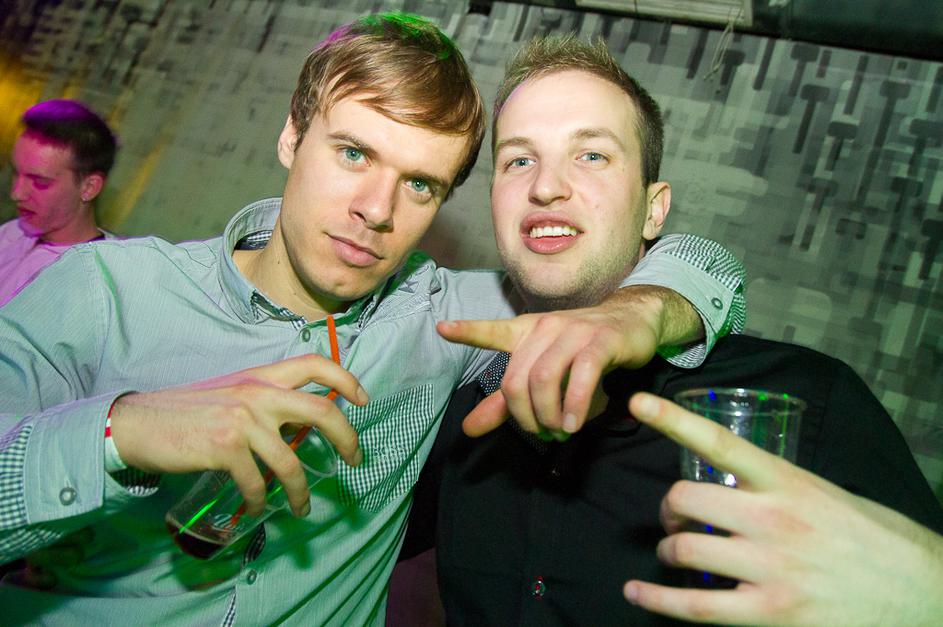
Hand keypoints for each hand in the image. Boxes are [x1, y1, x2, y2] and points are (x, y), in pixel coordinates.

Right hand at [110, 354, 366, 517]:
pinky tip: (257, 508)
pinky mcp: (225, 448)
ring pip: (291, 463)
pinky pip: (256, 483)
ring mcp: (242, 420)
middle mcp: (257, 393)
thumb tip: (303, 427)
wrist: (137, 424)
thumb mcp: (232, 394)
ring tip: (302, 508)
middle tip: (355, 460)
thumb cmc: (187, 412)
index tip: (363, 400)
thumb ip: (266, 402)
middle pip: (321, 411)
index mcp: (261, 376)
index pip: (314, 364)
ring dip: (300, 492)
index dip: (346, 380)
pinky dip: (259, 501)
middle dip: (347, 438)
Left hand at [437, 286, 673, 437]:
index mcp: (527, 332)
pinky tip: (573, 424)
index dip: (468, 332)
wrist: (633, 322)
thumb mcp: (544, 372)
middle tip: (540, 434)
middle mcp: (546, 328)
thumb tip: (469, 429)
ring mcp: (574, 332)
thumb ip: (506, 402)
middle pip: (516, 379)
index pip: (493, 331)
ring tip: (558, 432)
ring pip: (544, 378)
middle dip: (524, 416)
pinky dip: (574, 406)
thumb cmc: (584, 349)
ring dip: (548, 415)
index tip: (442, 329)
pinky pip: (581, 375)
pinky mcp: (601, 341)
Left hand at [623, 392, 942, 625]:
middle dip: (669, 508)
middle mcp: (774, 518)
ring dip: (669, 548)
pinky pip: (698, 607)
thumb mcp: (827, 495)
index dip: (674, 421)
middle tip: (675, 518)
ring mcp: (772, 568)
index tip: (639, 403)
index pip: (720, 443)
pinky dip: (658, 600)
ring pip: (685, 549)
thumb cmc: (876, 539)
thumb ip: (778, 488)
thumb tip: (734, 486)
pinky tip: (636, 593)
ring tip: (674, 551)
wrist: (925, 594)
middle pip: (687, 498)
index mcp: (789, 482)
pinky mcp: (772, 613)